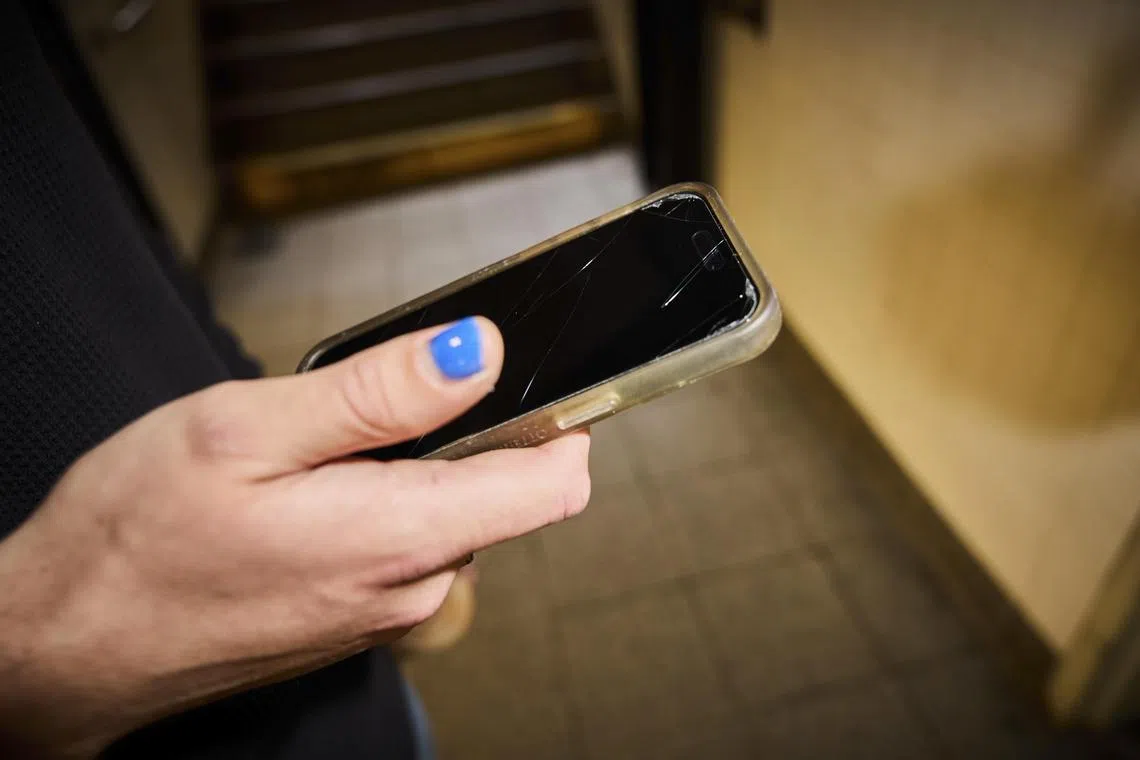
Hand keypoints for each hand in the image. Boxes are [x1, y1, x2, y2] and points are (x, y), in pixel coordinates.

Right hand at [0, 317, 589, 758]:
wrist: (63, 646)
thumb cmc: (133, 538)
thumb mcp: (245, 431)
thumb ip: (376, 393)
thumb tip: (477, 351)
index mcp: (399, 537)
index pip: (554, 485)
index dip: (563, 418)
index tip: (545, 371)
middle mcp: (412, 588)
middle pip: (504, 491)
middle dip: (461, 432)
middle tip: (369, 402)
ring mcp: (387, 610)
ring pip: (453, 513)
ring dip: (412, 466)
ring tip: (322, 451)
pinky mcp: (359, 616)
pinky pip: (409, 544)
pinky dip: (383, 501)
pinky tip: (308, 493)